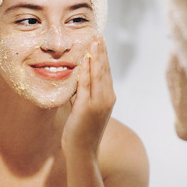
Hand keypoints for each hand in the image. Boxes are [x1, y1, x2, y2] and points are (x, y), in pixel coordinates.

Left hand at [63, 36, 114, 156]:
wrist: (83, 151)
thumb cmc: (82, 132)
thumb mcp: (84, 109)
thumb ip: (82, 94)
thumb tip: (78, 79)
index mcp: (108, 98)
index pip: (106, 72)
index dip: (103, 56)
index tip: (100, 41)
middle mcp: (107, 98)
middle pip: (104, 70)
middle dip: (101, 51)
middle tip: (98, 34)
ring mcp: (99, 103)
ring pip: (98, 74)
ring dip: (96, 56)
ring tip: (94, 40)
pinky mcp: (88, 107)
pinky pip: (87, 85)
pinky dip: (87, 70)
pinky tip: (85, 58)